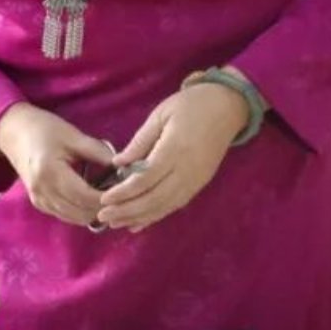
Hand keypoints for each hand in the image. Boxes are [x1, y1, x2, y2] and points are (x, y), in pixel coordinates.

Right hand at [0, 103, 115, 226]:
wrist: (13, 133)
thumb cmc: (44, 129)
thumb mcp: (73, 135)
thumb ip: (98, 152)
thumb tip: (124, 167)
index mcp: (51, 173)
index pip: (86, 197)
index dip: (108, 198)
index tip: (126, 190)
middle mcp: (43, 192)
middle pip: (82, 213)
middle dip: (104, 208)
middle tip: (121, 195)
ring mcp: (39, 201)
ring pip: (75, 219)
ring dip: (93, 212)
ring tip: (109, 197)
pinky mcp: (39, 204)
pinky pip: (65, 216)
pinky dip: (81, 212)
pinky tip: (92, 199)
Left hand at [95, 82, 249, 232]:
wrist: (227, 107)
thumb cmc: (190, 106)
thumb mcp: (160, 115)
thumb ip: (140, 141)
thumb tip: (118, 163)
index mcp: (174, 149)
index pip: (146, 178)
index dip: (124, 192)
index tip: (104, 199)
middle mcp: (187, 170)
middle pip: (154, 198)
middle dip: (127, 210)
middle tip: (103, 216)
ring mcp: (196, 180)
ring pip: (165, 206)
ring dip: (139, 217)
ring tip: (116, 224)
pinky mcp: (200, 184)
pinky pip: (176, 205)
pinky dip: (156, 216)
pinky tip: (139, 223)